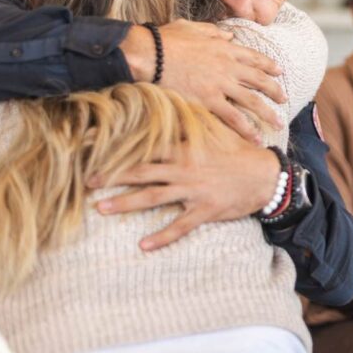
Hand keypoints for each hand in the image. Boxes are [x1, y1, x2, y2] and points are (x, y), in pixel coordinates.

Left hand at [89, 120, 278, 250]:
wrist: (266, 175)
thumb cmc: (239, 152)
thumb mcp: (215, 132)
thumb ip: (191, 124)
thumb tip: (172, 107)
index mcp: (185, 149)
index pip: (146, 146)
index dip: (120, 147)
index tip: (96, 148)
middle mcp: (184, 169)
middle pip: (142, 172)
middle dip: (113, 176)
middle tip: (87, 182)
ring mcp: (193, 191)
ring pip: (153, 197)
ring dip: (126, 203)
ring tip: (101, 209)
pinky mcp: (205, 210)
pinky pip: (180, 226)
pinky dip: (162, 237)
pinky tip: (143, 245)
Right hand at [121, 20, 285, 142]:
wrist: (150, 55)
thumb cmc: (165, 40)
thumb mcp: (193, 28)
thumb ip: (213, 32)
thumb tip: (228, 35)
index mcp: (225, 48)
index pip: (254, 58)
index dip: (269, 65)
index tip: (279, 71)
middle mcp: (228, 67)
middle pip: (260, 80)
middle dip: (275, 90)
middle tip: (284, 99)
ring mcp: (221, 85)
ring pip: (253, 101)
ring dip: (268, 113)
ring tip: (278, 123)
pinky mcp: (210, 101)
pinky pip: (234, 118)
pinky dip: (247, 129)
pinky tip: (256, 138)